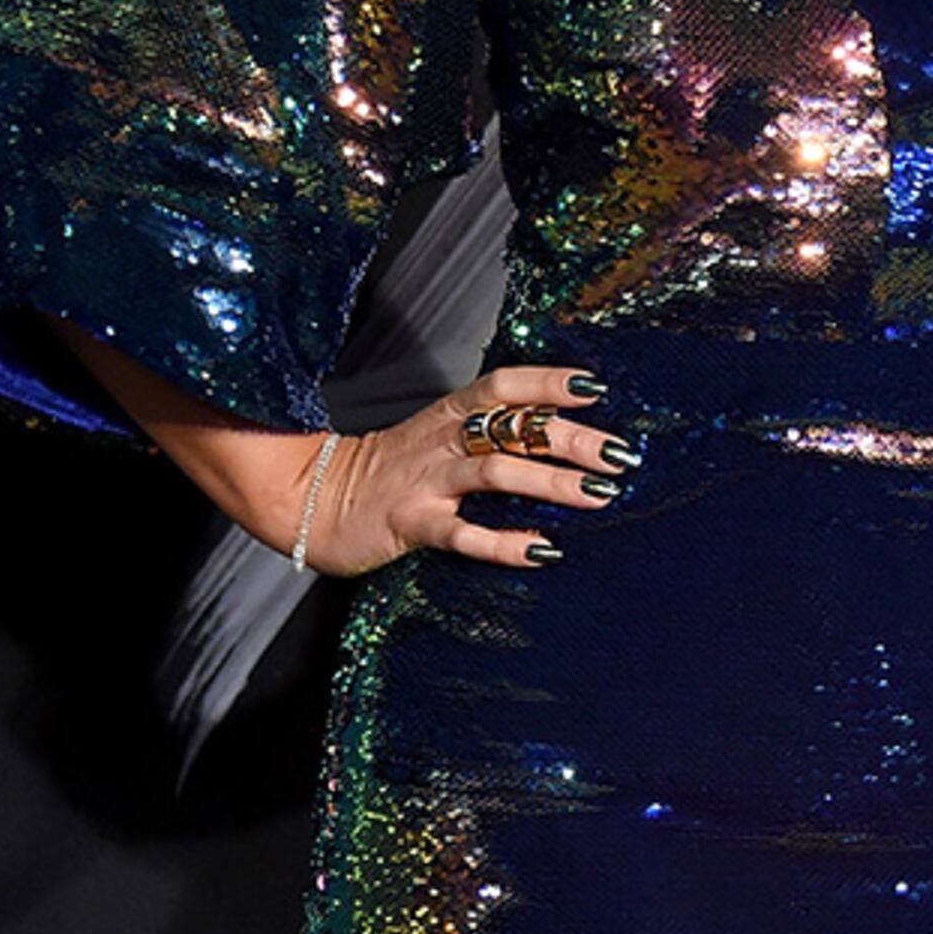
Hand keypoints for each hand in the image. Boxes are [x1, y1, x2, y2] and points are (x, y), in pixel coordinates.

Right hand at [298, 365, 630, 575]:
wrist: (311, 500)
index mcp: (448, 414)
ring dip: (551, 483)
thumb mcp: (436, 435)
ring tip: (599, 495)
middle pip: (514, 429)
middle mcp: (441, 441)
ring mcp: (426, 483)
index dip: (549, 382)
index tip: (597, 387)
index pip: (504, 385)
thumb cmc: (389, 469)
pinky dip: (504, 544)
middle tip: (620, 455)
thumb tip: (562, 432)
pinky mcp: (410, 524)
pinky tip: (542, 551)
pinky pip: (463, 534)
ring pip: (496, 474)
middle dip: (572, 439)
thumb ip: (487, 431)